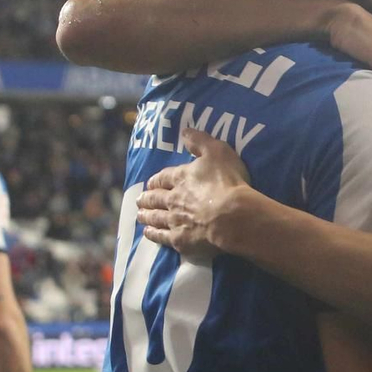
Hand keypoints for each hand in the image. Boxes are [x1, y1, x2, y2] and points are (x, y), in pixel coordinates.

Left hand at [137, 129, 253, 257]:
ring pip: (155, 217)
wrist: (232, 216)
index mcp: (181, 177)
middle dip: (147, 198)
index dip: (156, 180)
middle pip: (155, 198)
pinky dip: (153, 234)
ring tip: (139, 215)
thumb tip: (184, 131)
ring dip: (146, 215)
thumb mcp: (217, 152)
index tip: (150, 182)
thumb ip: (200, 141)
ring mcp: (174, 220)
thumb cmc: (227, 182)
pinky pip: (162, 237)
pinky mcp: (180, 240)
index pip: (164, 177)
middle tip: (139, 199)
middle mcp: (173, 199)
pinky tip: (148, 233)